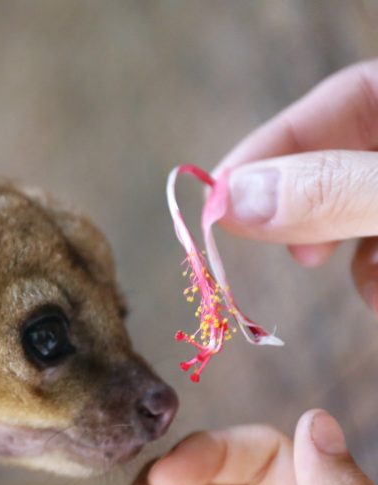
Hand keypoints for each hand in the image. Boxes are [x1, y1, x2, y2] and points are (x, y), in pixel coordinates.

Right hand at [214, 59, 377, 312]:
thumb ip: (334, 191)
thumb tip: (233, 199)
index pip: (339, 100)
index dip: (272, 147)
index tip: (217, 200)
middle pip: (344, 162)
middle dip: (311, 211)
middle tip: (285, 247)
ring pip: (363, 215)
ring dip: (352, 258)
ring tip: (373, 290)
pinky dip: (377, 277)